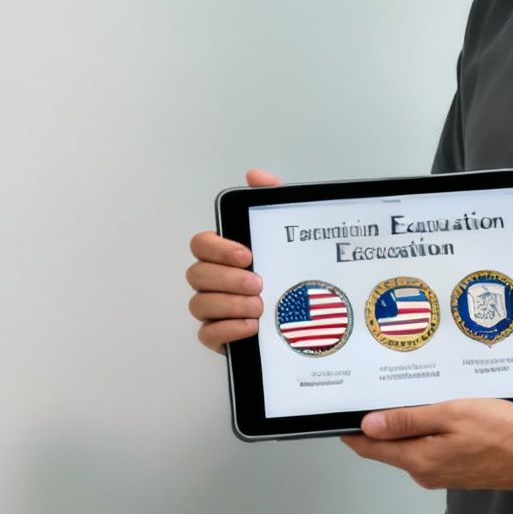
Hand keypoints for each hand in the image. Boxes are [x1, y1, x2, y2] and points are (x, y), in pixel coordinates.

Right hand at [186, 168, 281, 353]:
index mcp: (225, 254)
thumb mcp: (286, 230)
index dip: (218, 249)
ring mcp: (214, 310)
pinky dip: (227, 330)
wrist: (315, 315)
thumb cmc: (291, 269)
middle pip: (197, 275)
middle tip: (257, 283)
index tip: (247, 254)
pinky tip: (252, 327)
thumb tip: (254, 176)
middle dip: (227, 279)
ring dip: (229, 305)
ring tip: (259, 307)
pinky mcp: (221, 337)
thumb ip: (271, 198)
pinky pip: (207, 335)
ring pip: (199, 305)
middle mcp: (214, 281)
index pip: (201, 244)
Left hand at [342, 399, 512, 491]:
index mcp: (419, 459)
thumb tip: (369, 424)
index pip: (370, 447)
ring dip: (408, 423)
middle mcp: (425, 471)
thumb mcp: (449, 415)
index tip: (341, 411)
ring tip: (418, 395)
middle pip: (388, 445)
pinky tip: (441, 412)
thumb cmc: (502, 432)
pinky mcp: (455, 469)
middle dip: (381, 419)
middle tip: (381, 389)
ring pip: (410, 444)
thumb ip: (407, 421)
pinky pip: (430, 447)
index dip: (352, 428)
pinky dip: (428, 430)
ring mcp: (441, 472)